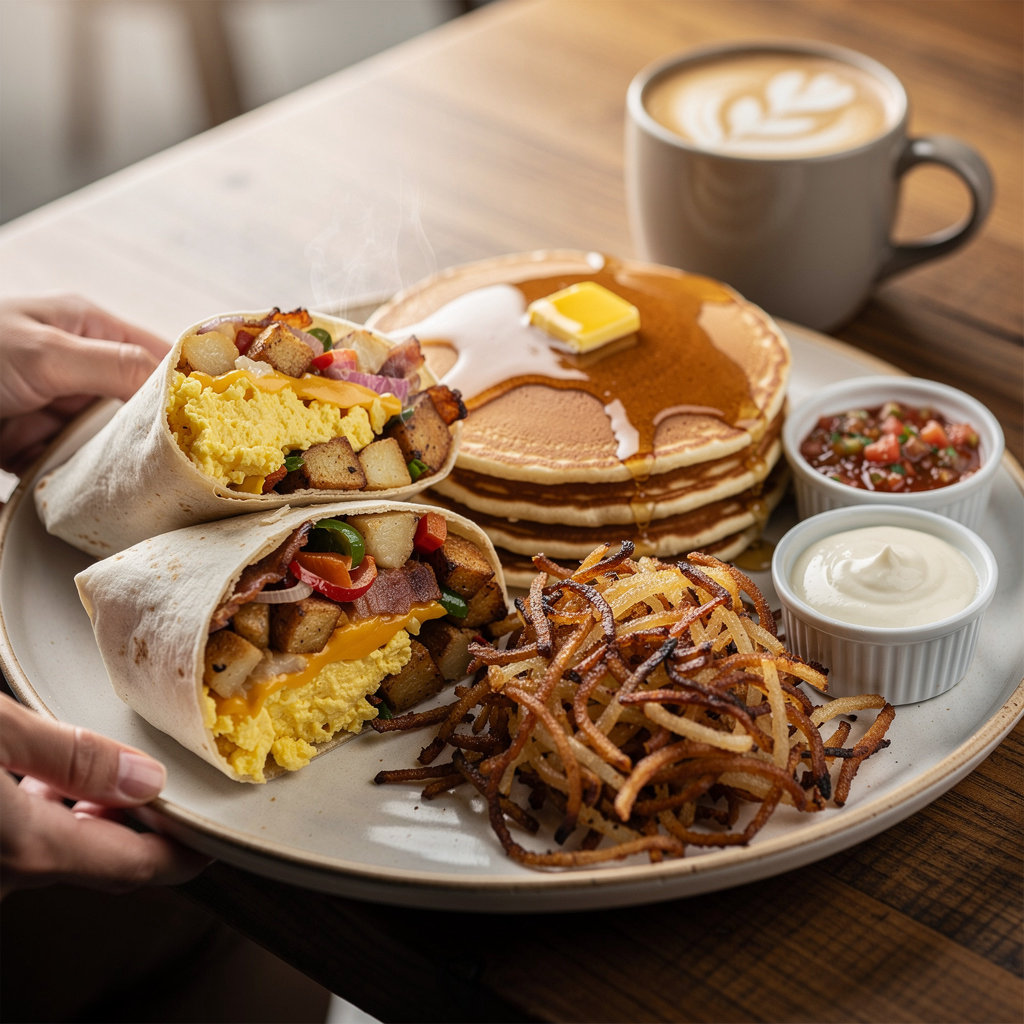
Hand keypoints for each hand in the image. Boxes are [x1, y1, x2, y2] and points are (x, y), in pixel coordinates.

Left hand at [0, 295, 169, 474]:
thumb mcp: (46, 352)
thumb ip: (113, 365)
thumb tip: (176, 385)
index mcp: (86, 329)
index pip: (155, 353)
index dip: (187, 380)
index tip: (214, 413)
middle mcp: (78, 367)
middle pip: (139, 403)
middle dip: (157, 430)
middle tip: (187, 456)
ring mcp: (59, 407)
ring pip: (111, 440)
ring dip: (122, 460)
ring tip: (150, 478)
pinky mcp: (39, 442)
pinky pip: (78, 466)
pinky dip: (89, 480)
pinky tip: (106, 491)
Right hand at [0, 694, 207, 895]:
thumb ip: (69, 755)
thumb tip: (144, 777)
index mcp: (25, 847)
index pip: (133, 866)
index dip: (184, 852)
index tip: (216, 835)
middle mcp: (0, 876)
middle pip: (94, 858)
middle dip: (136, 820)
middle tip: (166, 781)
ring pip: (50, 851)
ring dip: (86, 814)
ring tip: (109, 768)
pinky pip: (15, 846)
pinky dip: (43, 815)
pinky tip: (40, 779)